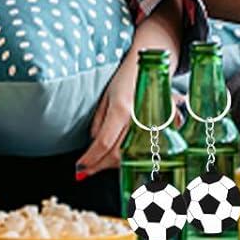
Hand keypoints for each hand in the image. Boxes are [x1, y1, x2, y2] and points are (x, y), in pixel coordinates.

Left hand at [76, 3, 184, 177]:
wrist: (152, 68)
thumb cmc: (125, 79)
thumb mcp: (106, 95)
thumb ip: (99, 120)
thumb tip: (94, 143)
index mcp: (122, 109)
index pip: (103, 143)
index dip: (90, 159)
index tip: (79, 168)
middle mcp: (138, 120)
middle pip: (117, 155)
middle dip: (98, 166)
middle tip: (84, 171)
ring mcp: (151, 127)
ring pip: (131, 156)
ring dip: (112, 165)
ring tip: (97, 166)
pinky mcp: (161, 130)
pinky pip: (143, 151)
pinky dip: (129, 159)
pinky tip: (118, 161)